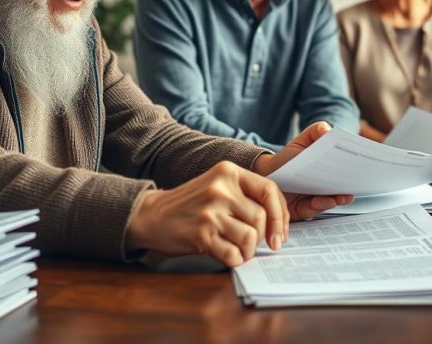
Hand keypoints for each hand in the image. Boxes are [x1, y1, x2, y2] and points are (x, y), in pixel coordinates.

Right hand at [126, 161, 286, 267]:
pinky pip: (233, 253)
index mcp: (228, 172)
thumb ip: (245, 194)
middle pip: (261, 217)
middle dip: (264, 237)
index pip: (269, 189)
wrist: (151, 215)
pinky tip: (229, 256)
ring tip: (241, 251)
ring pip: (250, 237)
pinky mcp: (201, 234)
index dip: (280, 214)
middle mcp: (220, 189)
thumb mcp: (217, 185)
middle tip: (258, 245)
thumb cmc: (190, 204)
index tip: (280, 232)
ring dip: (249, 250)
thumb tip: (278, 220)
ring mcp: (210, 212)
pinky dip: (236, 259)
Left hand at [253, 121, 353, 220]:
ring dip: (338, 198)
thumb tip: (328, 130)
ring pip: (331, 200)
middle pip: (341, 186)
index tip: (363, 163)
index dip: (355, 165)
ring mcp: (317, 198)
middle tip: (356, 180)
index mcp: (328, 168)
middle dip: (349, 184)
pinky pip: (315, 209)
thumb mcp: (301, 141)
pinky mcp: (305, 210)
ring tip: (343, 195)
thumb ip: (315, 132)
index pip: (345, 167)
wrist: (266, 175)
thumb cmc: (286, 159)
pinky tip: (324, 200)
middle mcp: (325, 185)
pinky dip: (321, 205)